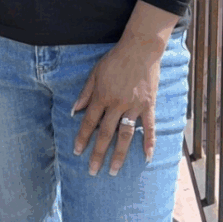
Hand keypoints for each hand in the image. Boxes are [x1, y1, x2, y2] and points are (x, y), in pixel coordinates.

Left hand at [72, 0, 177, 175]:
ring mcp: (134, 106)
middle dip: (98, 154)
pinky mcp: (149, 105)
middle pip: (105, 133)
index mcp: (101, 97)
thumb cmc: (114, 60)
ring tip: (113, 170)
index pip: (89, 122)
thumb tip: (73, 111)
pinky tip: (146, 157)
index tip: (77, 152)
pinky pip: (149, 127)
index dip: (82, 138)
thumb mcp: (94, 73)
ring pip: (125, 135)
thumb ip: (85, 94)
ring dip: (119, 154)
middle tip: (93, 171)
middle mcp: (116, 104)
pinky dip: (149, 142)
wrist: (139, 49)